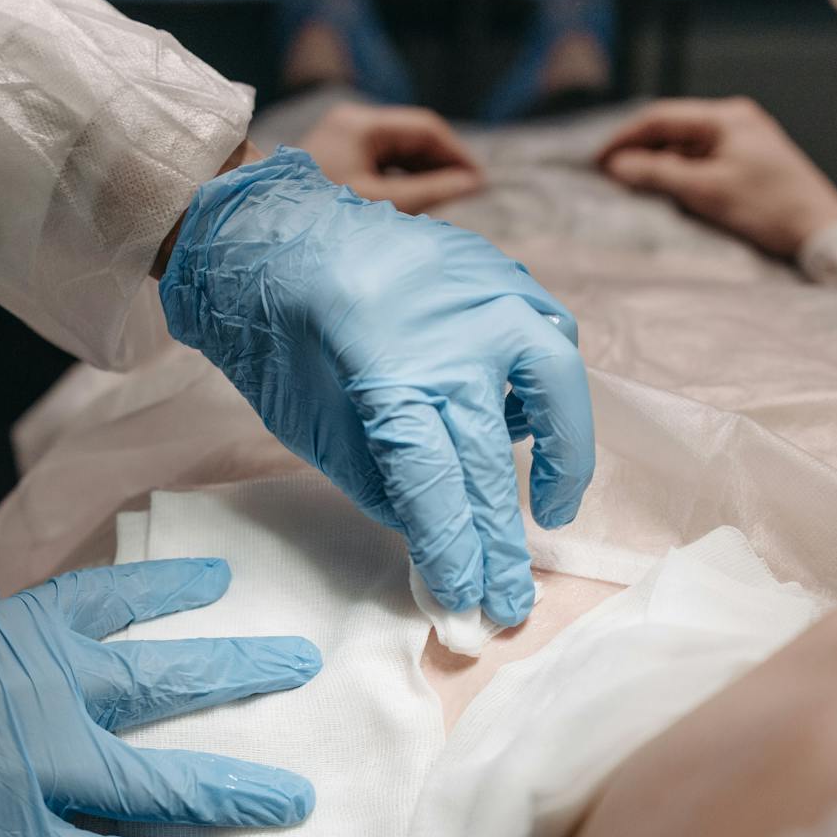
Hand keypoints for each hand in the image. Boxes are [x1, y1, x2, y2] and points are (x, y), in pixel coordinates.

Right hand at [0, 562, 321, 836]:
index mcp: (17, 630)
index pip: (116, 596)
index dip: (174, 586)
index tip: (219, 581)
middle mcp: (50, 690)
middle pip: (172, 676)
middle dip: (243, 670)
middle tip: (302, 666)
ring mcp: (42, 766)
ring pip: (163, 779)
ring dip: (234, 788)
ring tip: (294, 797)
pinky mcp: (17, 836)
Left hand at [160, 146, 594, 626]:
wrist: (272, 235)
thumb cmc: (282, 343)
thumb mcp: (314, 429)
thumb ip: (381, 486)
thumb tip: (438, 541)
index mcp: (391, 379)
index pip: (440, 488)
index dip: (457, 551)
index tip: (468, 601)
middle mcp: (453, 337)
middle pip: (494, 459)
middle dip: (503, 543)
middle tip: (512, 601)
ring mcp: (485, 296)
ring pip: (555, 380)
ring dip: (564, 453)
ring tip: (552, 508)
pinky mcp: (499, 274)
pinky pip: (547, 333)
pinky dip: (548, 386)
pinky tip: (530, 425)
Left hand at [298, 104, 486, 213]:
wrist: (264, 231)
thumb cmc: (322, 219)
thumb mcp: (384, 204)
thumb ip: (433, 191)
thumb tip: (475, 184)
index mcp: (361, 124)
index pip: (425, 128)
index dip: (457, 153)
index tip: (480, 181)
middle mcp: (350, 123)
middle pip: (411, 138)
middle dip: (441, 165)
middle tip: (466, 194)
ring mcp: (340, 139)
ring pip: (397, 152)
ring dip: (423, 174)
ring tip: (445, 201)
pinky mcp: (335, 158)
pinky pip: (379, 164)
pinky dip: (401, 180)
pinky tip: (415, 202)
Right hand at [597, 98, 836, 258]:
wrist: (821, 231)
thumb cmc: (769, 209)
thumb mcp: (706, 190)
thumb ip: (657, 174)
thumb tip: (616, 166)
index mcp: (726, 117)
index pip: (661, 118)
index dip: (624, 139)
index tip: (597, 162)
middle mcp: (736, 121)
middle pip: (673, 130)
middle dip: (639, 152)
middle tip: (608, 177)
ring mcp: (745, 141)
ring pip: (687, 148)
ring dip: (659, 166)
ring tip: (633, 188)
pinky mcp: (750, 163)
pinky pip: (704, 162)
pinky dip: (680, 175)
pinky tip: (667, 194)